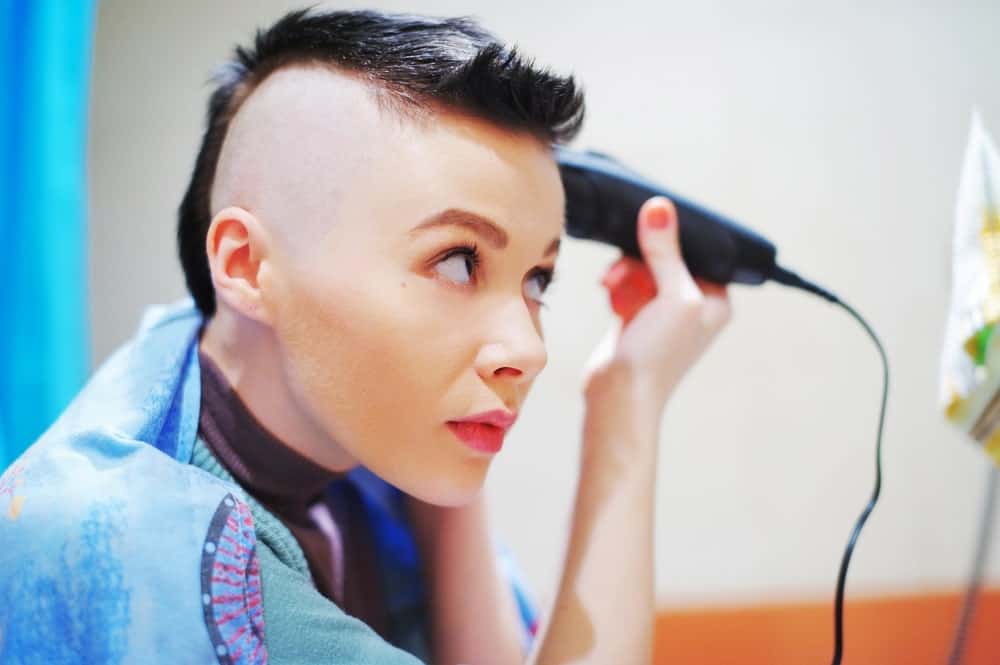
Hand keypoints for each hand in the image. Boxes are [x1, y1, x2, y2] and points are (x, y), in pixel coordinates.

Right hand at [582, 196, 731, 415]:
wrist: (618, 397)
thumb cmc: (657, 355)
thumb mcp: (672, 296)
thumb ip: (666, 252)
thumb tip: (659, 208)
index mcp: (716, 300)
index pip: (697, 251)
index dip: (671, 241)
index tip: (647, 236)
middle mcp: (693, 305)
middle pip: (665, 257)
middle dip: (639, 260)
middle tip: (620, 272)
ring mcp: (663, 312)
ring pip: (642, 268)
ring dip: (624, 273)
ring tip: (610, 286)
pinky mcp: (636, 317)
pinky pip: (627, 284)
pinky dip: (617, 286)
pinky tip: (609, 296)